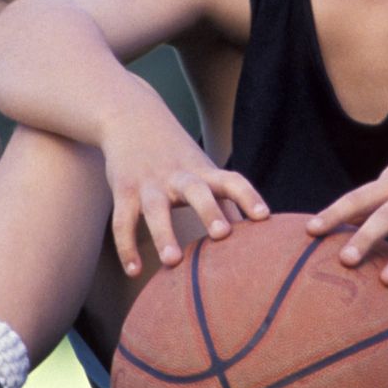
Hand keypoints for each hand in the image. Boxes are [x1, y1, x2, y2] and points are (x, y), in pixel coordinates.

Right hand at [103, 116, 268, 276]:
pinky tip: (134, 271)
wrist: (130, 116)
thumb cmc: (175, 155)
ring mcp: (149, 183)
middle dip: (209, 211)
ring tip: (173, 262)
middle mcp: (178, 176)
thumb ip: (225, 202)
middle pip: (196, 191)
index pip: (231, 181)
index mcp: (203, 172)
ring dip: (164, 234)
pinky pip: (123, 221)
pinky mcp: (124, 190)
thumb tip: (254, 236)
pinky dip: (127, 246)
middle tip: (222, 234)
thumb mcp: (201, 170)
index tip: (265, 217)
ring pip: (155, 209)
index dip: (249, 197)